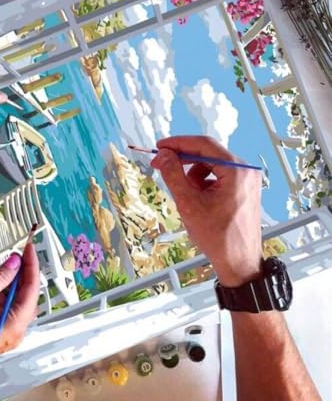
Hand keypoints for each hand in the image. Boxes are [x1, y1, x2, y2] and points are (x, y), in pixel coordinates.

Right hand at [0, 244, 39, 370]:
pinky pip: (11, 308)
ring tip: (6, 267)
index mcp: (16, 322)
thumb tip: (14, 263)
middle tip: (17, 255)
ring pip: (20, 300)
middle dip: (24, 272)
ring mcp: (10, 331)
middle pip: (29, 294)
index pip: (32, 287)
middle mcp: (18, 329)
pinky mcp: (2, 331)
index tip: (29, 249)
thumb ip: (0, 279)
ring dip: (15, 283)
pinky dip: (7, 294)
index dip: (31, 264)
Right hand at [151, 136, 262, 286]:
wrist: (239, 263)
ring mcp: (246, 180)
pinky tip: (197, 200)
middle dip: (183, 160)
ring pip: (211, 166)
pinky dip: (202, 184)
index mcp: (236, 170)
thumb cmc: (218, 237)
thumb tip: (163, 155)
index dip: (178, 143)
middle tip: (161, 165)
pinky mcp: (243, 190)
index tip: (160, 147)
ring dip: (192, 175)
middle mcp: (245, 171)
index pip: (203, 145)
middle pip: (208, 154)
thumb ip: (173, 174)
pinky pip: (218, 177)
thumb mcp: (188, 203)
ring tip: (185, 195)